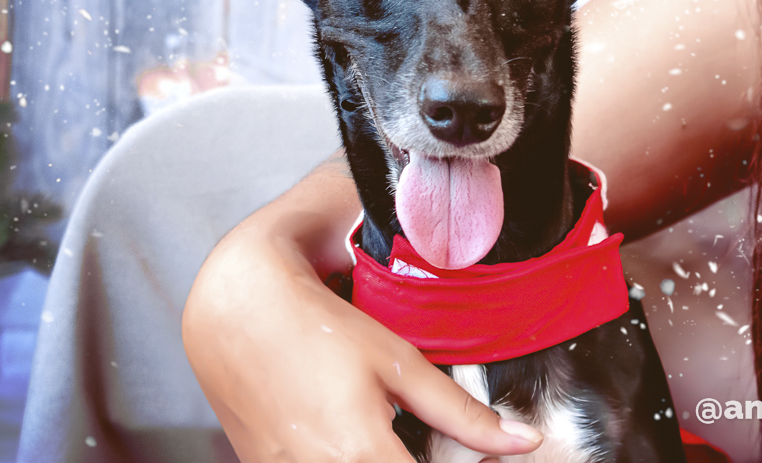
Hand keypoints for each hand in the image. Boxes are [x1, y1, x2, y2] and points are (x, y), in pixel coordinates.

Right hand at [182, 213, 543, 461]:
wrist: (237, 312)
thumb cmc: (319, 329)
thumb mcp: (399, 364)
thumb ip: (463, 414)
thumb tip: (524, 441)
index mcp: (364, 456)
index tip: (467, 459)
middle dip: (416, 459)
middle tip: (419, 440)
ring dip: (383, 458)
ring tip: (387, 431)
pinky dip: (347, 458)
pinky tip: (350, 436)